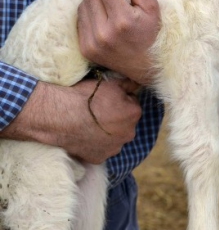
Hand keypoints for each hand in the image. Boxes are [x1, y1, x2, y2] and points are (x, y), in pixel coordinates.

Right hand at [0, 79, 141, 163]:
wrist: (59, 115)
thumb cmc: (86, 96)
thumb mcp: (110, 83)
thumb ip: (129, 84)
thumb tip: (137, 83)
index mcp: (134, 113)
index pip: (132, 104)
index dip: (120, 101)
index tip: (107, 99)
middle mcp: (129, 133)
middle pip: (126, 123)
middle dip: (117, 118)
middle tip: (98, 112)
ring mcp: (114, 148)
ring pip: (115, 137)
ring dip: (108, 132)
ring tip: (91, 124)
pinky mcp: (99, 158)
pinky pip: (101, 149)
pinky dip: (96, 144)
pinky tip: (85, 135)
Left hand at [77, 0, 159, 84]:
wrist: (144, 67)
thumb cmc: (151, 33)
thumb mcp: (151, 8)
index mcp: (124, 20)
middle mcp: (105, 32)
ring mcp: (93, 42)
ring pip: (83, 5)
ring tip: (110, 5)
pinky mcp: (85, 48)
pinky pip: (80, 19)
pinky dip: (89, 12)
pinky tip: (103, 18)